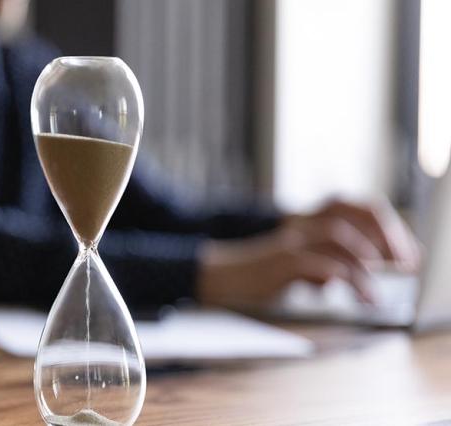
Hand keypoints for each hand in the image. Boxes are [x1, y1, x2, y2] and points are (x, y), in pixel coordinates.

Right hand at [198, 199, 420, 307]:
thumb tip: (346, 276)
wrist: (218, 275)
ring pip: (342, 238)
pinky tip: (364, 298)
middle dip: (389, 237)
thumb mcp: (296, 264)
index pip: (358, 207)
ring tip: (379, 290)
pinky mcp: (283, 260)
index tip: (406, 254)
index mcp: (309, 220)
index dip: (387, 227)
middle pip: (357, 212)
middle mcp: (303, 223)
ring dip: (370, 263)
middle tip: (406, 264)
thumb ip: (322, 263)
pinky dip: (352, 281)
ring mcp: (293, 240)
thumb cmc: (255, 273)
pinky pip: (325, 265)